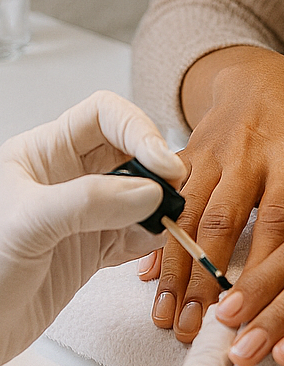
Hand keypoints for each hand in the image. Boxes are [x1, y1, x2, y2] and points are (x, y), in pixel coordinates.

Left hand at [0, 91, 185, 364]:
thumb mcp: (27, 224)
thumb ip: (88, 202)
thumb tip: (149, 191)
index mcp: (43, 152)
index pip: (103, 115)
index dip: (138, 129)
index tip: (162, 162)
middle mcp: (66, 176)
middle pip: (130, 151)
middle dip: (157, 169)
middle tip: (173, 192)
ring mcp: (82, 213)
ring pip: (140, 193)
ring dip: (159, 205)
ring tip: (167, 220)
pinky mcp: (92, 249)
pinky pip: (136, 233)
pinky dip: (151, 237)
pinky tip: (151, 244)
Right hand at [145, 47, 283, 342]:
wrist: (262, 77)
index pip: (279, 220)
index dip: (264, 270)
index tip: (257, 316)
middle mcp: (248, 155)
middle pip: (223, 222)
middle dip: (206, 280)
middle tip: (197, 331)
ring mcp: (212, 155)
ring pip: (187, 217)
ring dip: (175, 271)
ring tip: (169, 318)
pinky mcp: (185, 156)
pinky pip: (166, 202)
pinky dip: (154, 242)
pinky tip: (148, 279)